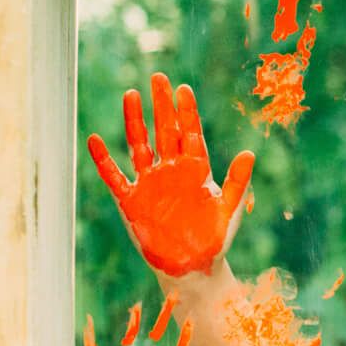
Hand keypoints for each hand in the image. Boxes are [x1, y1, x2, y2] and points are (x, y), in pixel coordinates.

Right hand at [87, 73, 253, 280]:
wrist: (192, 267)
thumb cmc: (213, 239)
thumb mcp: (228, 210)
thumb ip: (237, 182)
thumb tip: (250, 153)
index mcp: (195, 171)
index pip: (190, 134)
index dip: (187, 112)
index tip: (183, 89)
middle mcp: (171, 172)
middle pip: (165, 131)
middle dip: (162, 105)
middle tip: (158, 77)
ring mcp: (150, 184)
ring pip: (140, 146)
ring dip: (135, 122)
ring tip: (131, 95)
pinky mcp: (132, 202)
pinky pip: (114, 177)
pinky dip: (104, 161)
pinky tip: (96, 141)